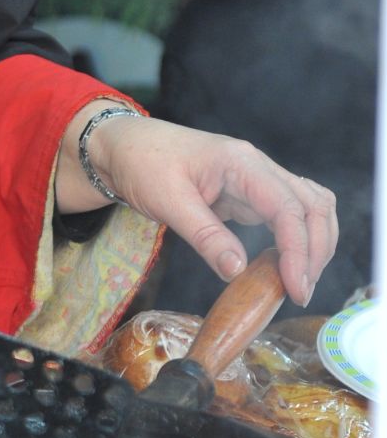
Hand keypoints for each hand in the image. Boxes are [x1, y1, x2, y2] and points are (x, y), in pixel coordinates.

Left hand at [61, 109, 337, 307]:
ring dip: (312, 243)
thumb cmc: (141, 164)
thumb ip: (205, 236)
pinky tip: (282, 265)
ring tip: (298, 282)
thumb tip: (239, 271)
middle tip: (300, 292)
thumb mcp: (167, 202)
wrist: (123, 146)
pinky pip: (286, 214)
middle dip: (315, 249)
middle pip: (312, 205)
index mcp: (241, 163)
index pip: (288, 208)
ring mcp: (255, 178)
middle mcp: (257, 167)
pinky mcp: (248, 192)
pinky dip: (294, 239)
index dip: (299, 251)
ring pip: (307, 207)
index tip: (297, 288)